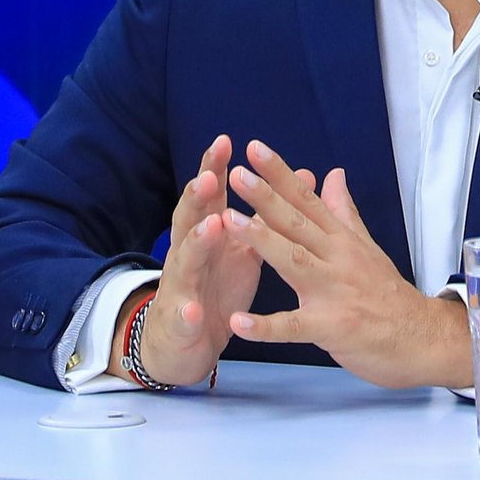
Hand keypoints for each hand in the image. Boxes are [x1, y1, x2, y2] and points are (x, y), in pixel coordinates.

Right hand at [118, 135, 305, 386]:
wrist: (184, 339)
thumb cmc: (216, 284)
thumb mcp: (242, 246)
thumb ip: (263, 213)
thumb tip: (298, 175)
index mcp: (208, 231)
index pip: (210, 194)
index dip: (215, 168)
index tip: (225, 141)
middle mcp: (189, 252)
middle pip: (189, 218)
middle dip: (199, 196)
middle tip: (210, 177)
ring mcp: (182, 286)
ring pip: (185, 261)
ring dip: (196, 243)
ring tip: (211, 226)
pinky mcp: (181, 322)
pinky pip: (184, 317)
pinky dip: (187, 312)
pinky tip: (192, 309)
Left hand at [225, 140, 471, 389]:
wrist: (421, 337)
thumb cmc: (387, 294)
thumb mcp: (366, 247)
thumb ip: (343, 211)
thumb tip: (334, 172)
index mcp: (341, 239)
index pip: (307, 199)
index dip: (280, 174)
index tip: (253, 148)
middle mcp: (337, 258)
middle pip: (297, 223)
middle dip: (265, 197)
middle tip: (235, 173)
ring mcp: (334, 291)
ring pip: (294, 262)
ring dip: (261, 240)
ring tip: (229, 222)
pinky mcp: (330, 327)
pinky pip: (293, 327)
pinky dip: (265, 326)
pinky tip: (238, 321)